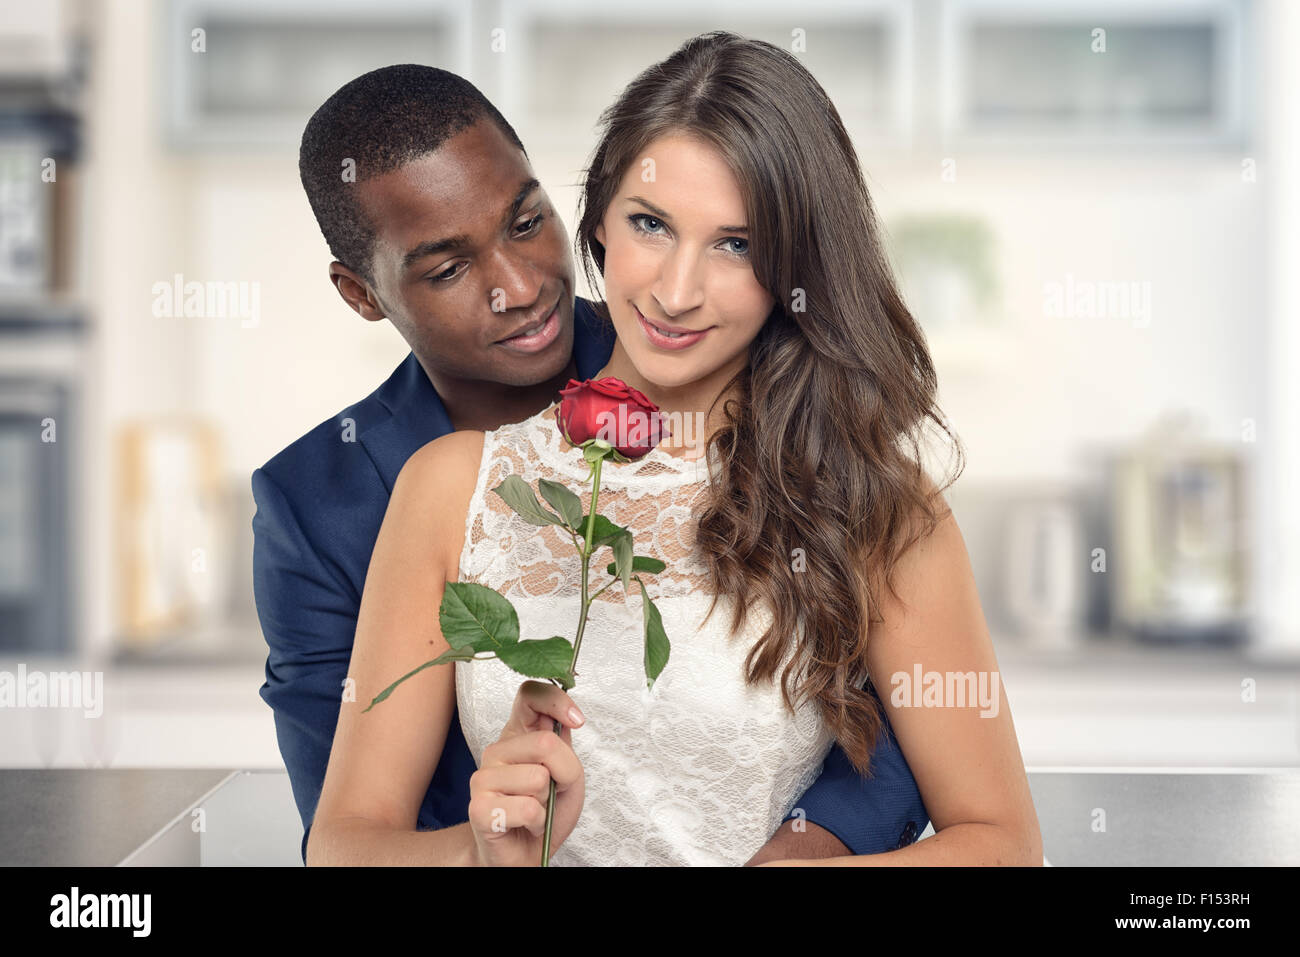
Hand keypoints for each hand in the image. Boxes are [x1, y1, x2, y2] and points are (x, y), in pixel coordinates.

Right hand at [467, 680, 585, 865]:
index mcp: (518, 735)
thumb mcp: (569, 776)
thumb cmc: (546, 811)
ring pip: (538, 778)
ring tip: (535, 810)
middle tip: (549, 792)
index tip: (577, 719)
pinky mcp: (478, 807)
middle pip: (544, 742)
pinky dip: (537, 822)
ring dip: (546, 803)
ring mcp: (482, 778)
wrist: (525, 853)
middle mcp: (496, 751)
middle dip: (562, 774)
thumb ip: (564, 749)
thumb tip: (564, 724)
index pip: (529, 695)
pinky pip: (527, 807)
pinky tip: (526, 825)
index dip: (556, 700)